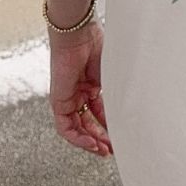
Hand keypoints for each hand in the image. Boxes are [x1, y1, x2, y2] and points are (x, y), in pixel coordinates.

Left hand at [47, 20, 113, 156]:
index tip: (120, 137)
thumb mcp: (111, 74)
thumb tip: (128, 112)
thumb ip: (116, 94)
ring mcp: (68, 97)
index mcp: (92, 84)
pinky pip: (66, 127)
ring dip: (90, 142)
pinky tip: (91, 143)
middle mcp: (79, 92)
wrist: (79, 34)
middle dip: (100, 138)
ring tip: (103, 151)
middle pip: (88, 123)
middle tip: (112, 150)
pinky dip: (78, 138)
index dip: (109, 126)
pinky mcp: (58, 101)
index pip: (100, 111)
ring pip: (77, 128)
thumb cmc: (97, 44)